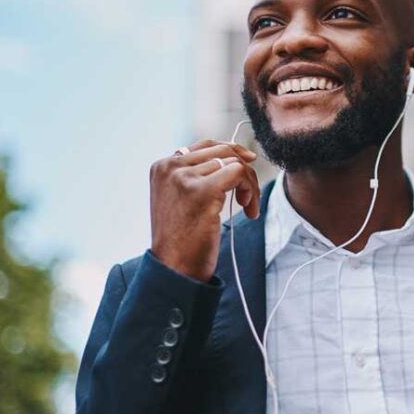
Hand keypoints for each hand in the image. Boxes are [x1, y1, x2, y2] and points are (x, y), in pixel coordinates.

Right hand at [150, 139, 260, 282]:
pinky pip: (239, 172)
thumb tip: (235, 154)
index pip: (206, 146)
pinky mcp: (202, 189)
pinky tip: (248, 209)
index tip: (248, 165)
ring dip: (250, 185)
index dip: (231, 153)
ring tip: (248, 208)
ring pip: (234, 163)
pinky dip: (250, 189)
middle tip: (249, 198)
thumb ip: (196, 175)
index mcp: (162, 166)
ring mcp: (184, 176)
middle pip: (223, 152)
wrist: (175, 267)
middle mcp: (170, 166)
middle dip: (244, 171)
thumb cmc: (182, 238)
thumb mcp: (181, 199)